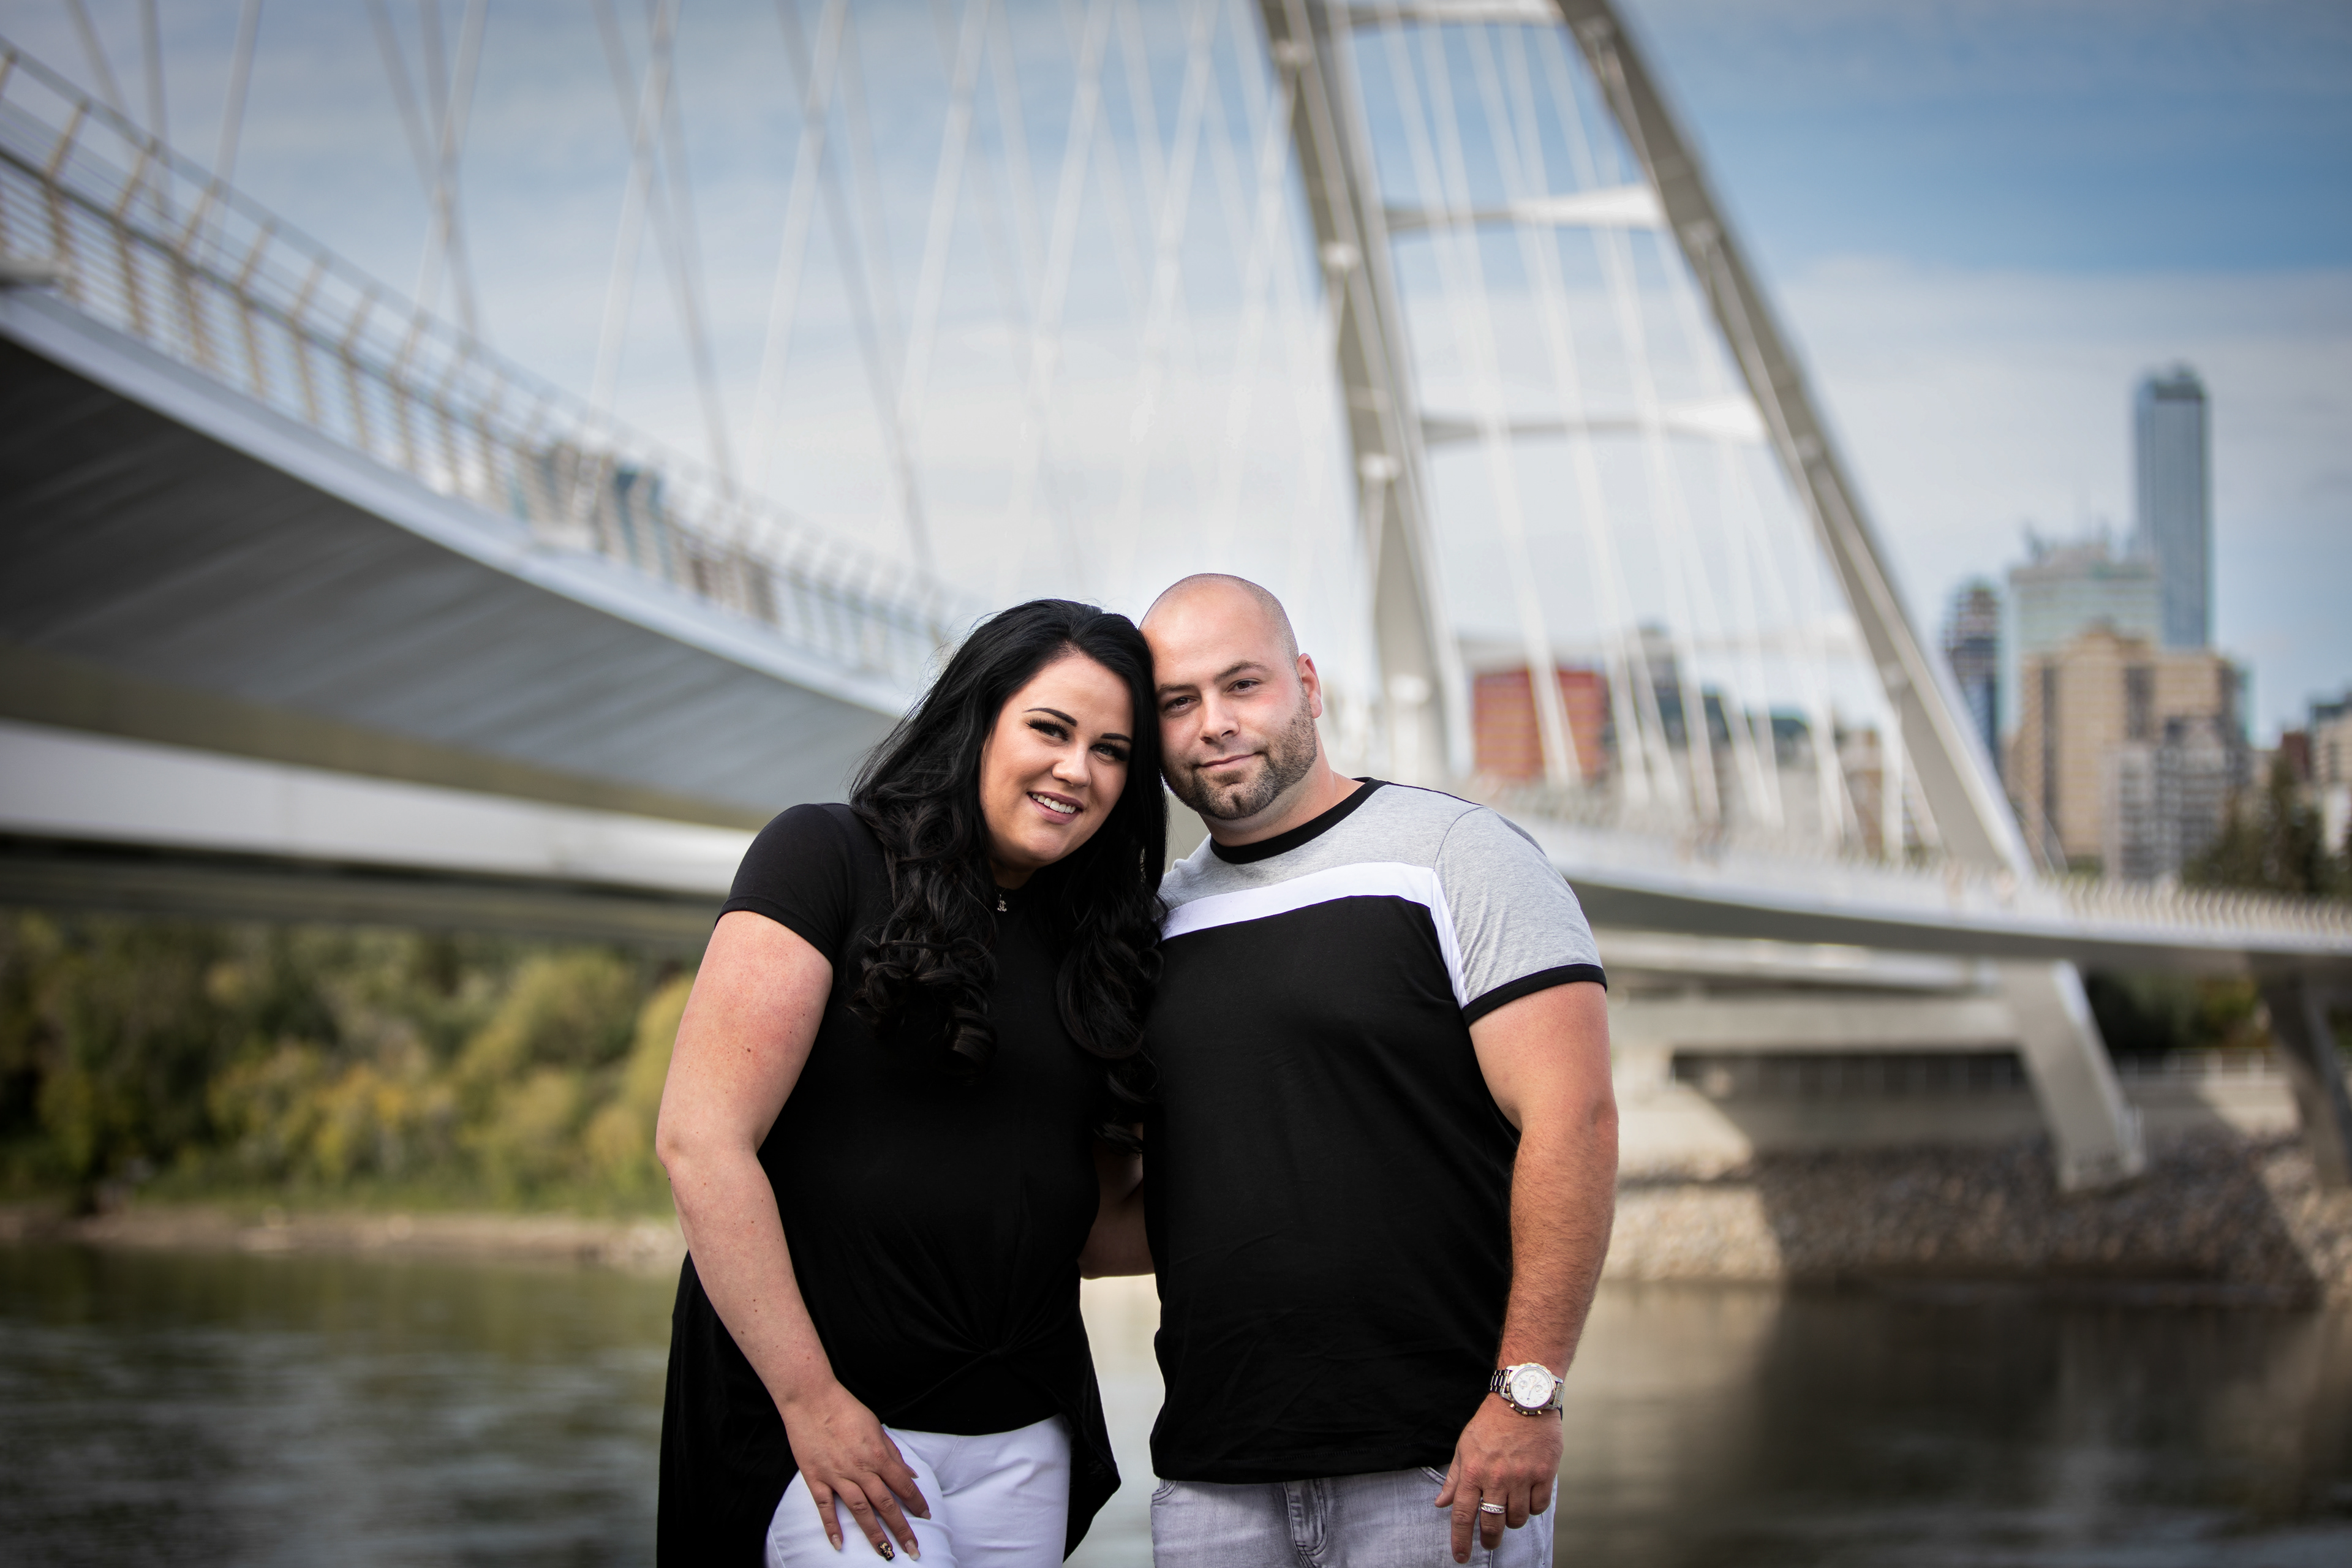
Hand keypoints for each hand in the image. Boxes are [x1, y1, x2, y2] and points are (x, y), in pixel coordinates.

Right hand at [779, 1380, 930, 1559]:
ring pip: (860, 1511)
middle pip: (885, 1504)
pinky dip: (832, 1527)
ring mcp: (837, 1475)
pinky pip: (825, 1507)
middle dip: (901, 1529)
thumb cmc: (846, 1410)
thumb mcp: (876, 1427)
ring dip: (874, 1534)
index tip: (926, 1517)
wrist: (811, 1398)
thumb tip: (911, 1474)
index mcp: (877, 1455)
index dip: (916, 1503)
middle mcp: (860, 1469)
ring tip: (886, 1554)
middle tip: (913, 1550)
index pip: (903, 1485)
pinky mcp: (815, 1478)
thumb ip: (893, 1453)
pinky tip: (839, 1545)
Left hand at [1434, 1396, 1560, 1562]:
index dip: (1460, 1541)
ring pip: (1517, 1519)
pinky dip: (1533, 1508)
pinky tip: (1528, 1498)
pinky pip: (1538, 1507)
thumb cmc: (1491, 1422)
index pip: (1463, 1515)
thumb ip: (1454, 1479)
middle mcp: (1497, 1477)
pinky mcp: (1545, 1474)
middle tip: (1488, 1543)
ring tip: (1509, 1510)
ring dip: (1512, 1521)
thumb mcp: (1465, 1446)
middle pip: (1491, 1524)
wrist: (1523, 1398)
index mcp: (1473, 1471)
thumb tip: (1441, 1503)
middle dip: (1488, 1540)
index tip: (1460, 1557)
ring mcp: (1522, 1477)